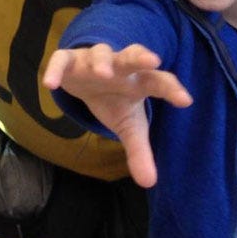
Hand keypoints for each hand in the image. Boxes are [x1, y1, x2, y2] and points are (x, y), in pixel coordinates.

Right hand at [41, 43, 191, 187]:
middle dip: (141, 57)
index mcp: (139, 81)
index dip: (172, 89)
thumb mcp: (128, 125)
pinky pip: (62, 60)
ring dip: (103, 62)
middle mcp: (119, 66)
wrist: (87, 79)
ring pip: (100, 53)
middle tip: (153, 60)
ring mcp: (93, 60)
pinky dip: (56, 69)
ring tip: (103, 74)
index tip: (186, 101)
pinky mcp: (70, 60)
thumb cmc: (114, 100)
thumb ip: (139, 151)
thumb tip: (149, 184)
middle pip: (132, 57)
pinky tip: (51, 85)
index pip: (159, 82)